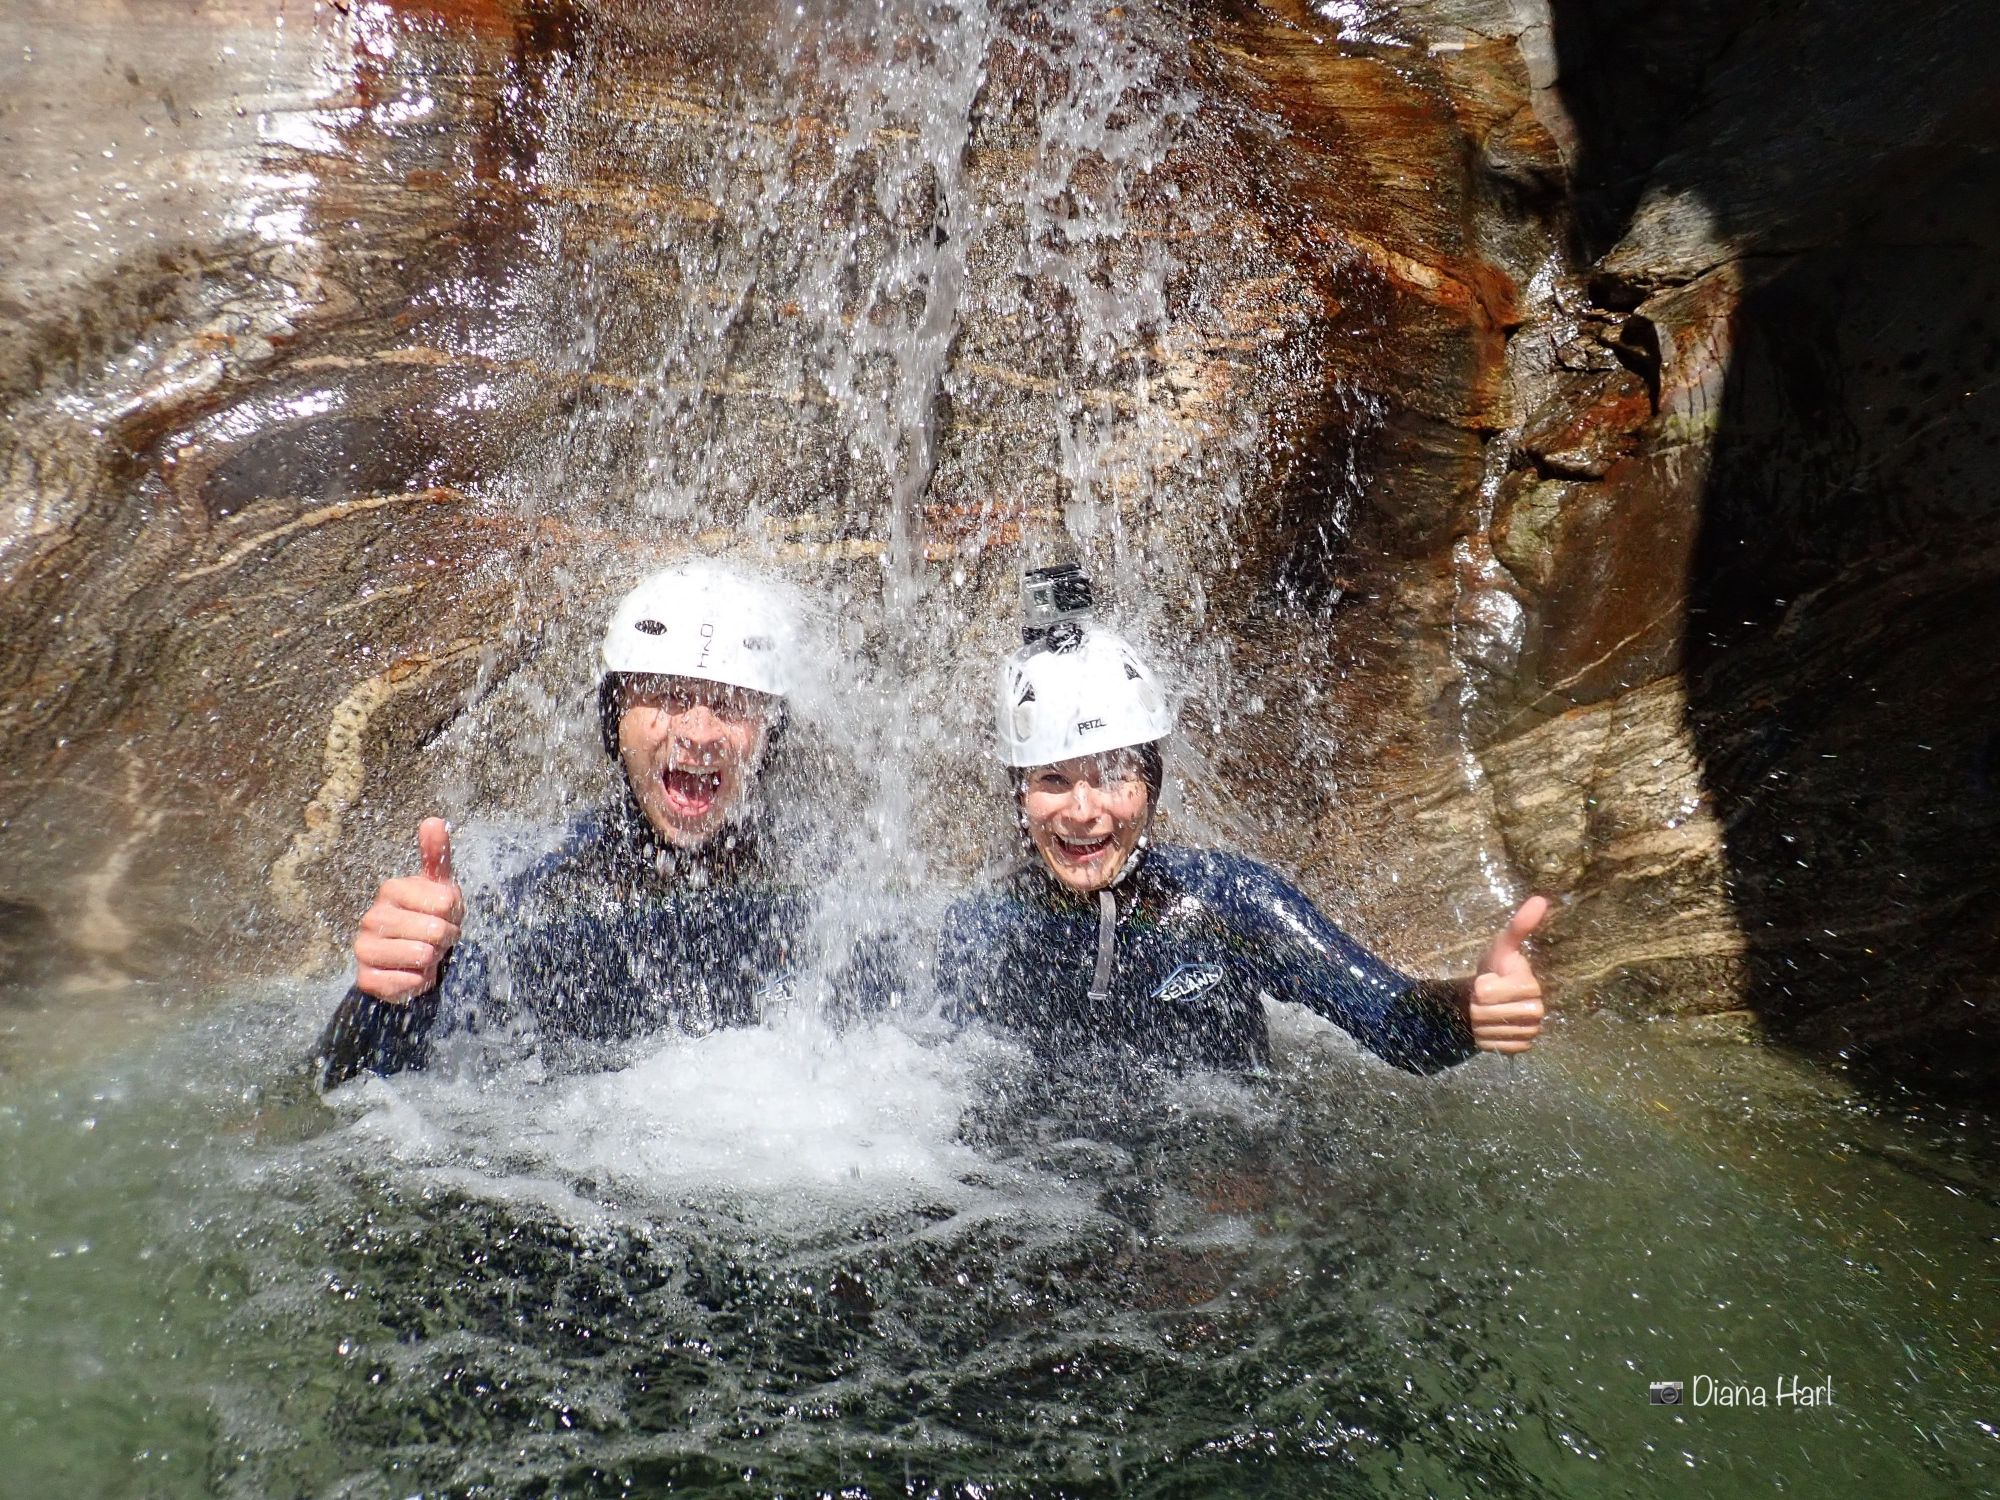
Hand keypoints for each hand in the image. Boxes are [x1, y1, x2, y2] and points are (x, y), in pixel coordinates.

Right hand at [353, 818, 463, 1002]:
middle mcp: (371, 917)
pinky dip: (418, 982)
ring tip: (425, 955)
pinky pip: (406, 982)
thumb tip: (433, 820)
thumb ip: (437, 854)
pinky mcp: (365, 978)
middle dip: (445, 939)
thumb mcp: (440, 885)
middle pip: (434, 932)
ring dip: (433, 960)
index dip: (454, 913)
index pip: (444, 903)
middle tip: (437, 938)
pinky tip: (413, 974)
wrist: (416, 957)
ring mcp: (364, 948)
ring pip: (421, 955)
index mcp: (391, 890)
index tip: (445, 914)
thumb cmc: (431, 916)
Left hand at [1467, 895, 1547, 1053]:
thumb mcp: (1502, 946)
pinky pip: (1492, 1046)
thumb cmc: (1497, 968)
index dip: (1480, 986)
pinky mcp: (1522, 1047)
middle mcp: (1537, 1011)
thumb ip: (1519, 926)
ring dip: (1478, 1022)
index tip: (1489, 979)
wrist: (1491, 997)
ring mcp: (1531, 1031)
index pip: (1486, 992)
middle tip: (1485, 997)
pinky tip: (1491, 1027)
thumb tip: (1540, 900)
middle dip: (1477, 1004)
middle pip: (1484, 1013)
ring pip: (1486, 1031)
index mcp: (1531, 986)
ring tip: (1488, 1010)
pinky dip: (1484, 1037)